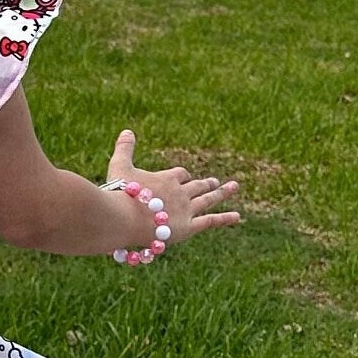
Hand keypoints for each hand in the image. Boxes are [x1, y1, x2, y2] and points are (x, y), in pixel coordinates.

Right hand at [105, 128, 239, 245]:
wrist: (125, 218)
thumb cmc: (120, 193)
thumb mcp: (119, 167)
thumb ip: (124, 149)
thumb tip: (127, 130)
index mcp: (167, 178)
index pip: (180, 174)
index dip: (182, 176)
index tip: (183, 177)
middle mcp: (180, 192)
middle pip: (196, 186)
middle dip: (205, 183)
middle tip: (214, 181)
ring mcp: (187, 210)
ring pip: (207, 200)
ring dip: (220, 193)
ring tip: (232, 187)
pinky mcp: (189, 227)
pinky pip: (211, 221)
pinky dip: (225, 218)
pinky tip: (237, 216)